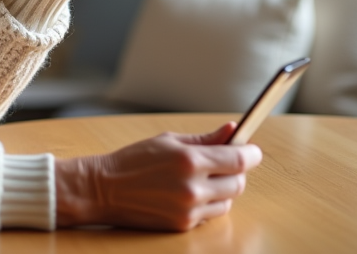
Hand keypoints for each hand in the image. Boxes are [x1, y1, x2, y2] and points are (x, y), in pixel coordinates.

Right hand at [54, 123, 261, 231]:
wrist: (103, 189)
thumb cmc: (133, 160)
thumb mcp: (168, 141)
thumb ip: (204, 138)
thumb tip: (232, 130)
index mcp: (189, 160)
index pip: (239, 159)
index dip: (251, 153)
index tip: (253, 149)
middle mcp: (193, 187)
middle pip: (239, 183)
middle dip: (236, 171)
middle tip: (224, 162)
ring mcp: (189, 210)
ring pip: (227, 201)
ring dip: (222, 189)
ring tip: (202, 179)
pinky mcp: (183, 225)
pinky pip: (210, 215)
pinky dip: (208, 203)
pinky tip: (189, 193)